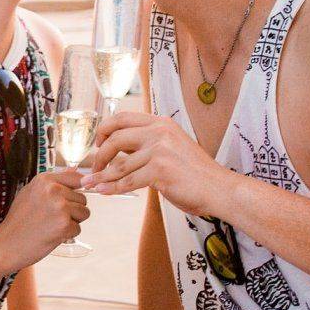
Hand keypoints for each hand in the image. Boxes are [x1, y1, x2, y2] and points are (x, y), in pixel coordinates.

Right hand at [0, 168, 88, 265]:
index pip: (77, 178)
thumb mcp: (31, 193)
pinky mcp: (64, 224)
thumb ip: (53, 184)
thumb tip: (79, 174)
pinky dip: (67, 235)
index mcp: (44, 180)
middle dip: (72, 210)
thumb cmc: (19, 220)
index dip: (78, 190)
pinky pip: (78, 229)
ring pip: (84, 213)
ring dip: (72, 222)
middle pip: (82, 199)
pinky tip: (51, 235)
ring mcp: (59, 207)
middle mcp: (53, 190)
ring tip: (51, 225)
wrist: (7, 244)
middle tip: (52, 218)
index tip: (70, 200)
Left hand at [82, 110, 234, 216]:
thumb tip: (118, 147)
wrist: (219, 188)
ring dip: (101, 176)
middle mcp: (160, 132)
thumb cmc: (195, 173)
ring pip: (120, 164)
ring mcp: (160, 151)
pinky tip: (103, 191)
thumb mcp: (172, 147)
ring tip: (89, 184)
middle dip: (100, 153)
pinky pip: (128, 181)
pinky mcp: (160, 171)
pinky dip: (112, 188)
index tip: (98, 143)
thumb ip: (148, 143)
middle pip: (116, 137)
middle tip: (93, 167)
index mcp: (162, 123)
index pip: (123, 118)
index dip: (105, 129)